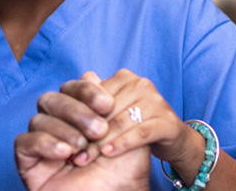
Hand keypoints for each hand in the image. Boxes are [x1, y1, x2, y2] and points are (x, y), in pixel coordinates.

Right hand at [15, 72, 151, 190]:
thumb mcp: (128, 131)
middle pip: (52, 99)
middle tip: (99, 129)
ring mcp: (42, 142)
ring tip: (83, 147)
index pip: (74, 89)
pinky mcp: (28, 161)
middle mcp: (58, 125)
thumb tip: (90, 73)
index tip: (108, 104)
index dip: (88, 91)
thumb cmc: (125, 170)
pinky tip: (65, 154)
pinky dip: (45, 143)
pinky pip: (24, 141)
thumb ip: (113, 102)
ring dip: (65, 129)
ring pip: (38, 118)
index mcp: (81, 114)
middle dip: (77, 111)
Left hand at [44, 70, 205, 184]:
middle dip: (88, 134)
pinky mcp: (168, 121)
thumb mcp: (112, 108)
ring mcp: (157, 102)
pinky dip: (122, 143)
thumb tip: (78, 80)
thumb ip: (94, 97)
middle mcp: (142, 84)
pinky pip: (140, 133)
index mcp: (125, 78)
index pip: (95, 95)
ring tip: (85, 157)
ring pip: (121, 122)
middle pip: (107, 110)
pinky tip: (108, 153)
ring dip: (100, 142)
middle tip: (72, 152)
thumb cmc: (134, 122)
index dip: (79, 117)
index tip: (66, 136)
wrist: (169, 137)